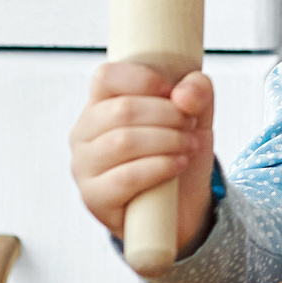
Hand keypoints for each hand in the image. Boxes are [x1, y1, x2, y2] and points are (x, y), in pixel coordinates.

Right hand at [70, 61, 215, 256]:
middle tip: (190, 125)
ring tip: (188, 145)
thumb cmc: (179, 152)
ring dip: (167, 140)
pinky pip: (125, 177)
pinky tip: (178, 164)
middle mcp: (84, 133)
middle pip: (121, 110)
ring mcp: (84, 166)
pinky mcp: (93, 198)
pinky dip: (159, 167)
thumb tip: (182, 94)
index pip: (106, 77)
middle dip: (167, 115)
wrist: (182, 205)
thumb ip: (197, 90)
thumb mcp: (197, 114)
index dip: (143, 79)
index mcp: (101, 104)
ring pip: (123, 141)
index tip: (172, 92)